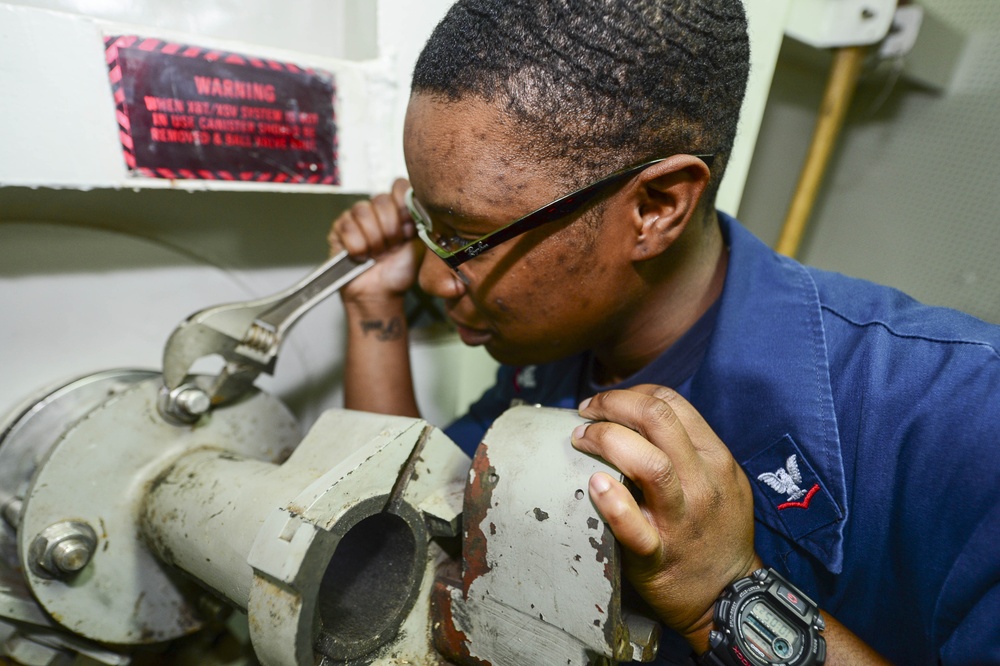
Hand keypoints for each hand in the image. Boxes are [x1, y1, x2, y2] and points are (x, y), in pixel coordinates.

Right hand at [327, 178, 422, 301]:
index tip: (409, 228)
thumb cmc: (401, 270)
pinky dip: (358, 246)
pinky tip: (363, 256)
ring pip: (362, 211)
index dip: (403, 206)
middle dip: (390, 229)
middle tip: (392, 247)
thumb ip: (423, 220)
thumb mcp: (421, 244)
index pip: (398, 185)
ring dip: (374, 239)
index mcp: (398, 208)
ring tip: (378, 253)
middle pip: (381, 199)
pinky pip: (347, 227)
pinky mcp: (339, 228)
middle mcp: (377, 208)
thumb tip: (421, 201)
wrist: (382, 293)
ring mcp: (356, 216)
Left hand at [571, 384, 761, 649]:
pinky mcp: (658, 556)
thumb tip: (637, 414)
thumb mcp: (722, 479)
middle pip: (657, 419)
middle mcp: (701, 483)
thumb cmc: (716, 529)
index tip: (605, 403)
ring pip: (650, 464)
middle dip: (613, 404)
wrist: (729, 594)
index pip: (670, 403)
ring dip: (606, 441)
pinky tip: (595, 485)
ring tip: (580, 439)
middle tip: (585, 413)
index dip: (630, 393)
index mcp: (715, 458)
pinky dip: (613, 504)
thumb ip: (689, 446)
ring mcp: (681, 520)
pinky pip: (635, 529)